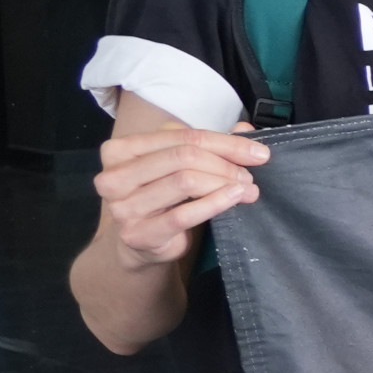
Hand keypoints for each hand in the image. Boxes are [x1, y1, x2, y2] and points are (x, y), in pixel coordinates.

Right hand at [92, 113, 265, 267]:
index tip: (258, 152)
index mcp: (120, 150)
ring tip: (247, 190)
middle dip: (225, 164)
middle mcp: (114, 176)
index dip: (226, 143)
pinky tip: (234, 199)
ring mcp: (122, 207)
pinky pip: (182, 215)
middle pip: (184, 157)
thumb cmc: (163, 197)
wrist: (142, 244)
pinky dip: (214, 204)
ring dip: (223, 184)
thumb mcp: (179, 164)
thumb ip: (208, 144)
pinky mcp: (137, 234)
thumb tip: (245, 129)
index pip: (182, 136)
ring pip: (185, 182)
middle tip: (250, 175)